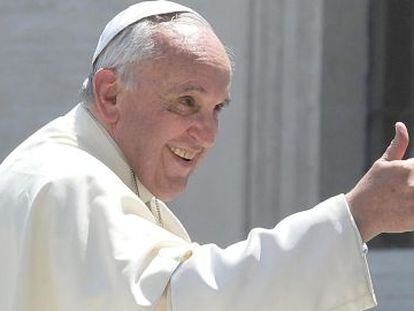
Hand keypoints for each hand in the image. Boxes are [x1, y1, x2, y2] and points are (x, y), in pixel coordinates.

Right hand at [346, 122, 413, 241]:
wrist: (360, 214)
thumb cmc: (371, 186)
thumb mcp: (382, 164)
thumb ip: (397, 145)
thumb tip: (400, 124)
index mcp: (408, 168)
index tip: (406, 178)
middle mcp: (413, 184)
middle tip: (405, 187)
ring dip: (413, 194)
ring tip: (404, 196)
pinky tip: (406, 208)